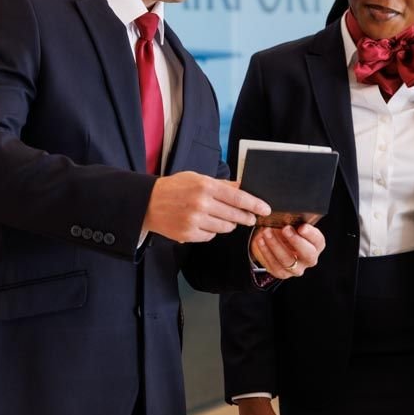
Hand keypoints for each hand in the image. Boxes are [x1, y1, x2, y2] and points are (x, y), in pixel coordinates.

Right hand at [143, 172, 270, 242]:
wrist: (148, 203)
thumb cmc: (175, 187)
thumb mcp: (198, 178)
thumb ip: (222, 184)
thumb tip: (244, 187)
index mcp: (205, 186)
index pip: (237, 197)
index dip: (254, 204)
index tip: (265, 209)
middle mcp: (201, 204)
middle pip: (234, 215)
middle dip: (246, 217)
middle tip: (250, 218)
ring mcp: (194, 221)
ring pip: (225, 228)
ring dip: (229, 224)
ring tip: (223, 218)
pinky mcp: (188, 235)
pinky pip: (211, 236)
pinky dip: (212, 231)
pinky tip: (205, 223)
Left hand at [249, 223, 324, 279]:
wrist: (275, 243)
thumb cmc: (287, 231)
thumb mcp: (293, 225)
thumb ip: (293, 222)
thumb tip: (286, 215)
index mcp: (315, 245)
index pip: (318, 241)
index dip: (311, 234)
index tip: (302, 226)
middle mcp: (309, 259)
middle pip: (308, 254)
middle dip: (296, 241)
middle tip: (285, 229)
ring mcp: (296, 269)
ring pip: (287, 260)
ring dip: (276, 245)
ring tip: (267, 232)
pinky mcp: (282, 273)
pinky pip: (273, 264)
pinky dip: (266, 251)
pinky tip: (260, 240)